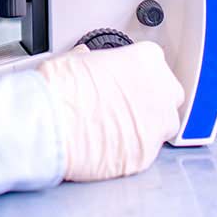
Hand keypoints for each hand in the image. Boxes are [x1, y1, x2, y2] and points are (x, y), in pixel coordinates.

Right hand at [38, 41, 184, 181]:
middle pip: (168, 92)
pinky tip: (108, 140)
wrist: (47, 125)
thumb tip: (85, 59)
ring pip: (163, 124)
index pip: (153, 59)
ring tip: (115, 121)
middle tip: (122, 96)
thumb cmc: (58, 88)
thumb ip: (90, 59)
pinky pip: (145, 149)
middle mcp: (159, 93)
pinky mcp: (146, 157)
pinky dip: (131, 145)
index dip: (134, 67)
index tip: (123, 73)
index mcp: (144, 61)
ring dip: (146, 121)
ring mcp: (156, 128)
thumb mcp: (72, 59)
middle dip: (150, 94)